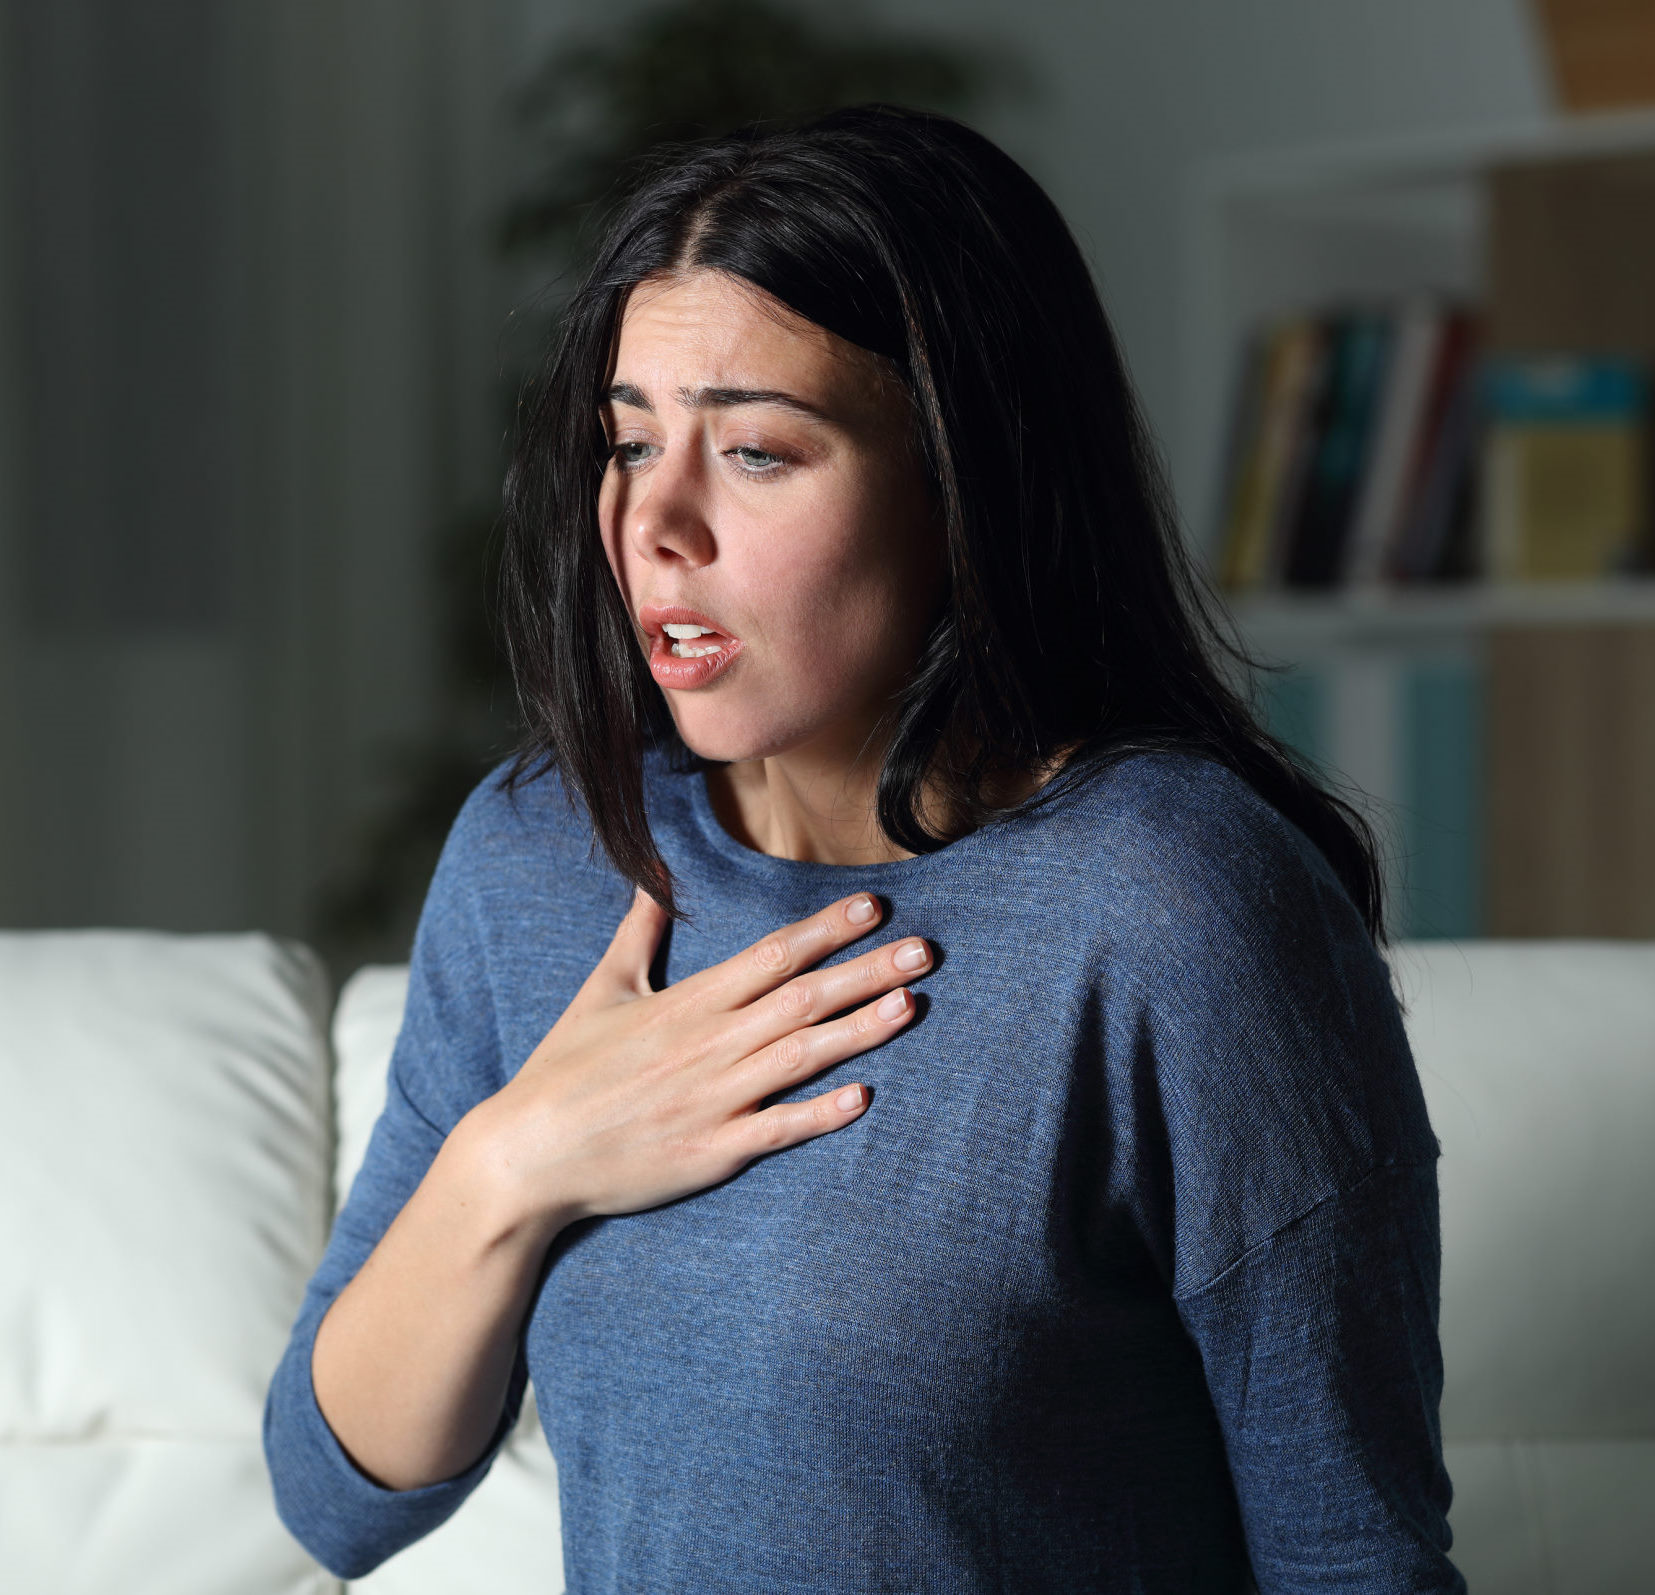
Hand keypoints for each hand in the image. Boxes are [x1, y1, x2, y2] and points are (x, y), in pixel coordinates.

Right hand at [472, 887, 927, 1236]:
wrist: (527, 1154)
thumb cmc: (563, 1071)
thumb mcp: (600, 991)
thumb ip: (637, 935)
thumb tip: (655, 882)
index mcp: (688, 1003)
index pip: (771, 955)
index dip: (826, 931)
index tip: (874, 908)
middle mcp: (709, 1045)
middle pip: (802, 999)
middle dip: (867, 972)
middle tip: (926, 951)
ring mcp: (714, 1100)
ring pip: (801, 1057)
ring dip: (860, 1030)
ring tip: (911, 1004)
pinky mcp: (712, 1151)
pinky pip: (777, 1130)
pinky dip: (819, 1114)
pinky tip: (863, 1098)